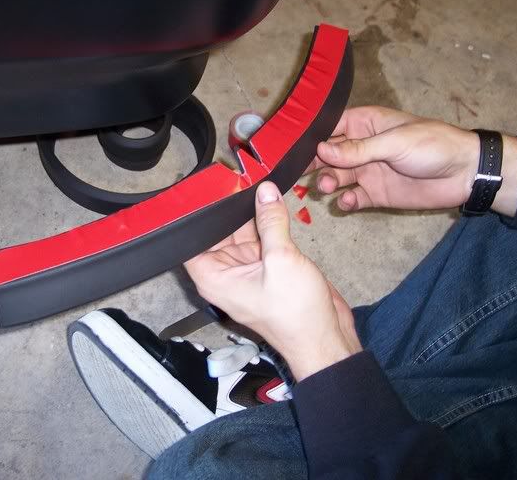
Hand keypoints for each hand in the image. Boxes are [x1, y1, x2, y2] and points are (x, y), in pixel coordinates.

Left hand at [184, 181, 361, 380]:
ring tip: (257, 180)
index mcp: (214, 277)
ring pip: (243, 230)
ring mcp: (248, 268)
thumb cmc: (296, 316)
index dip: (197, 215)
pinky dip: (267, 221)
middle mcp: (226, 272)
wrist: (325, 339)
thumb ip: (271, 222)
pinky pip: (263, 236)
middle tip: (239, 175)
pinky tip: (272, 198)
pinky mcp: (268, 266)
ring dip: (251, 211)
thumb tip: (265, 192)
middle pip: (219, 230)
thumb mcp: (282, 260)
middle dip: (229, 207)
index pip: (191, 240)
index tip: (207, 188)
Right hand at [307, 106, 516, 216]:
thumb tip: (320, 150)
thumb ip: (357, 149)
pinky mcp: (375, 194)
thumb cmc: (432, 145)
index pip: (329, 127)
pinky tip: (348, 202)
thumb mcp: (394, 143)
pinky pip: (353, 198)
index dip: (309, 136)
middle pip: (327, 155)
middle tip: (301, 174)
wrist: (466, 173)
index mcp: (365, 124)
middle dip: (313, 163)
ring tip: (327, 187)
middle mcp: (361, 147)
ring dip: (328, 182)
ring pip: (336, 176)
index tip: (288, 147)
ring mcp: (367, 171)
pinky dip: (346, 201)